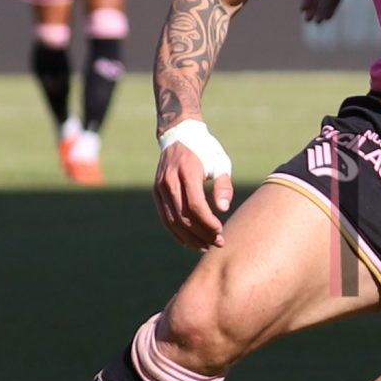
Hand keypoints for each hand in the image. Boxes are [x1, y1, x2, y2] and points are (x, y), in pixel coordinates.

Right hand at [154, 121, 235, 249]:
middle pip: (184, 216)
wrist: (179, 134)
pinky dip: (176, 232)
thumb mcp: (220, 163)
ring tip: (206, 246)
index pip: (196, 205)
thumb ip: (223, 185)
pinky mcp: (156, 192)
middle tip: (218, 243)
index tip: (221, 231)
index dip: (208, 223)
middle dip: (201, 234)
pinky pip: (165, 217)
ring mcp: (160, 187)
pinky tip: (190, 241)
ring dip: (189, 237)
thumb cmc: (205, 150)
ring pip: (172, 221)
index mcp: (187, 172)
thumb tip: (223, 209)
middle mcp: (170, 181)